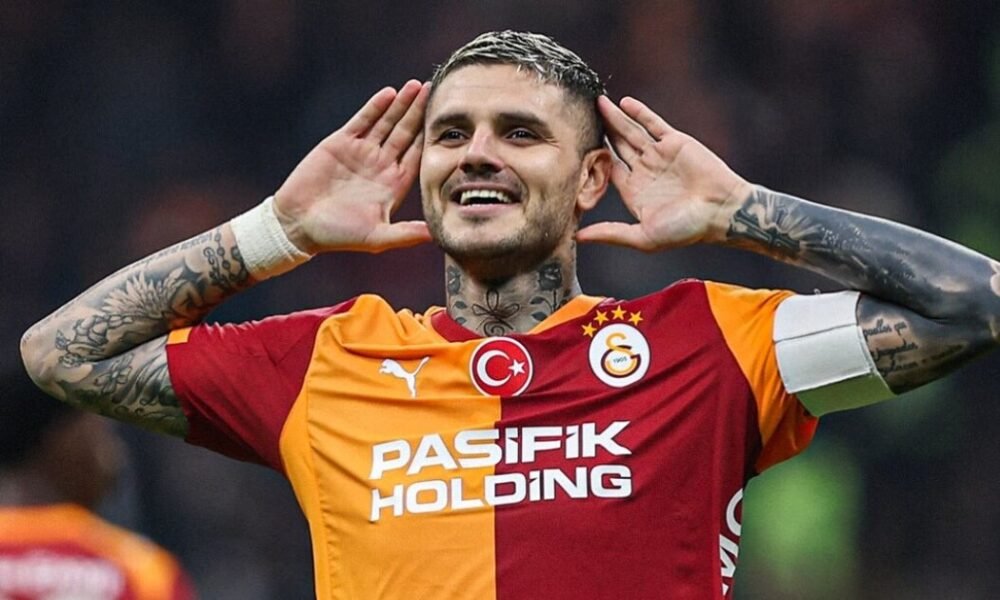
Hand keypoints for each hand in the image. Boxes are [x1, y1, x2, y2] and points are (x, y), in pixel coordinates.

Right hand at [274, 80, 431, 253]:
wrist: (298, 223)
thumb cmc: (338, 235)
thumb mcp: (377, 238)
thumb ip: (406, 235)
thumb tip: (435, 235)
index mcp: (393, 184)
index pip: (417, 155)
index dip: (430, 137)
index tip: (448, 122)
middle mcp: (381, 165)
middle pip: (405, 133)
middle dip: (419, 113)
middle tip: (434, 91)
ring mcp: (362, 152)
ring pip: (386, 123)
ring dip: (401, 105)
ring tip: (416, 86)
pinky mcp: (341, 143)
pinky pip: (362, 120)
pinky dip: (375, 107)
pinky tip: (389, 93)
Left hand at [576, 96, 751, 250]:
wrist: (723, 211)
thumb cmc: (686, 230)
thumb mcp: (644, 237)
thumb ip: (611, 234)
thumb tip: (577, 238)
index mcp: (634, 192)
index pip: (606, 170)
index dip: (590, 158)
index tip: (570, 146)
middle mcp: (644, 171)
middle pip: (616, 147)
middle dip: (600, 132)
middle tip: (579, 115)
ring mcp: (659, 155)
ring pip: (631, 132)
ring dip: (615, 118)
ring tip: (598, 102)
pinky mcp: (675, 142)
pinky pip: (653, 124)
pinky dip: (639, 112)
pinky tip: (623, 103)